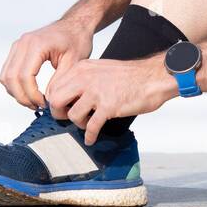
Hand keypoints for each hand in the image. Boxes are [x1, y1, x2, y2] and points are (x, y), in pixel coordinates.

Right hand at [0, 16, 95, 108]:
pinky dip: (14, 85)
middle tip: (37, 107)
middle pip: (11, 78)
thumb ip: (59, 81)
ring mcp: (18, 45)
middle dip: (22, 97)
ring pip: (6, 76)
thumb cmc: (77, 39)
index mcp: (37, 44)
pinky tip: (29, 92)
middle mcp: (23, 43)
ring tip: (33, 101)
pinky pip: (8, 71)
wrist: (75, 24)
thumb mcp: (74, 63)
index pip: (24, 76)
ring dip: (16, 92)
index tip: (44, 104)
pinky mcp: (17, 49)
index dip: (31, 95)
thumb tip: (48, 100)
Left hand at [46, 54, 174, 143]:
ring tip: (87, 123)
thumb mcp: (100, 69)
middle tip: (67, 117)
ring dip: (79, 123)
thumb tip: (69, 95)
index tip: (61, 109)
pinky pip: (91, 127)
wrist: (152, 78)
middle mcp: (86, 79)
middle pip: (57, 100)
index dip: (55, 101)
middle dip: (59, 113)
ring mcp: (96, 93)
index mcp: (82, 69)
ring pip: (72, 115)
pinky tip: (91, 138)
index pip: (55, 87)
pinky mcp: (108, 107)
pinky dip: (90, 136)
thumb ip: (83, 79)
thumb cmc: (130, 76)